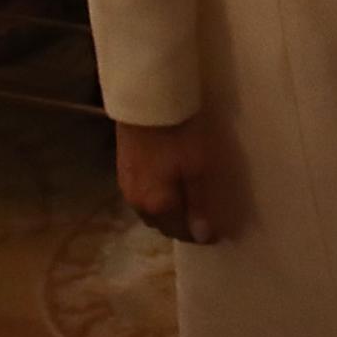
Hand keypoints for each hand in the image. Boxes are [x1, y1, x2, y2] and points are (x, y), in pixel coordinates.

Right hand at [116, 114, 220, 242]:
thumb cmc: (180, 133)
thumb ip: (200, 203)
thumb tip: (203, 236)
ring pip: (148, 209)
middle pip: (161, 223)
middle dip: (179, 225)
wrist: (146, 100)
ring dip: (165, 211)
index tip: (214, 233)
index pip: (179, 231)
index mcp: (157, 205)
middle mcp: (136, 201)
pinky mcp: (122, 167)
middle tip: (199, 218)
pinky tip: (164, 183)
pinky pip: (141, 193)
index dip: (198, 235)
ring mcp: (126, 184)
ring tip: (183, 201)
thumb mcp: (199, 167)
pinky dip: (155, 196)